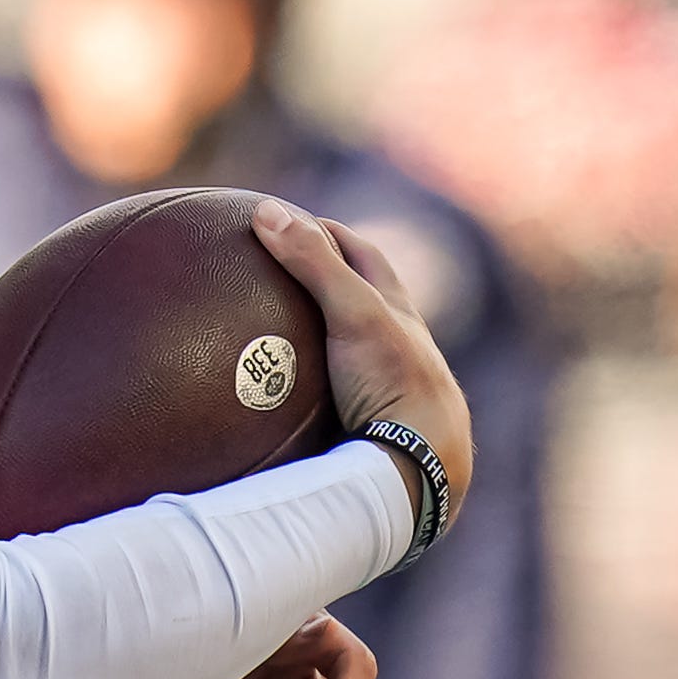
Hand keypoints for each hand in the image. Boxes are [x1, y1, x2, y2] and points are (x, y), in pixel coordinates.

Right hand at [251, 198, 470, 530]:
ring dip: (305, 343)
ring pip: (338, 355)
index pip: (361, 255)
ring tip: (256, 339)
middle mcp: (394, 347)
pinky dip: (291, 394)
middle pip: (353, 301)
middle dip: (317, 281)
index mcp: (398, 313)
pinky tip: (260, 405)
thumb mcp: (353, 314)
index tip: (282, 220)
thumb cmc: (395, 382)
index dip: (325, 232)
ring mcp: (378, 391)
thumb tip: (264, 211)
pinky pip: (319, 402)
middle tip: (267, 271)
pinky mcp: (362, 429)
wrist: (420, 467)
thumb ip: (313, 263)